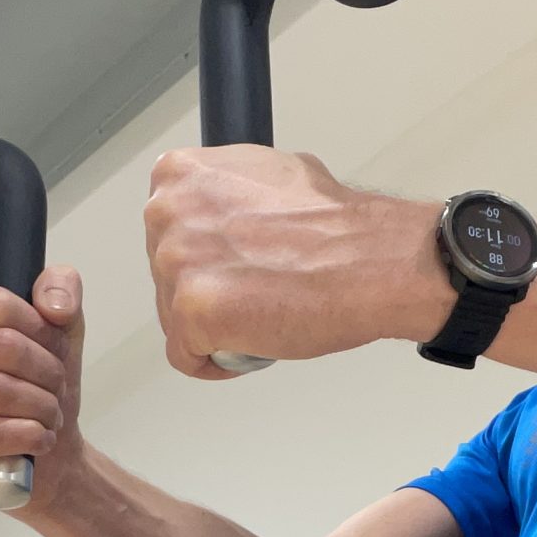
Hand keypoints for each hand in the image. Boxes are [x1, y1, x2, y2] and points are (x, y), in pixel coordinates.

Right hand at [0, 267, 86, 515]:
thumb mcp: (58, 331)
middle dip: (47, 373)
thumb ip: (61, 291)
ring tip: (50, 416)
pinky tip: (38, 439)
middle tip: (56, 391)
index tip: (56, 352)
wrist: (41, 457)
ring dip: (41, 407)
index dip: (42, 329)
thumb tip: (55, 307)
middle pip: (2, 347)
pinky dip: (27, 436)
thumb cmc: (35, 391)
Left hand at [143, 147, 451, 377]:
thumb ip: (226, 191)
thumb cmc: (334, 227)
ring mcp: (177, 264)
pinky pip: (187, 358)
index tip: (234, 265)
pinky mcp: (191, 313)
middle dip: (208, 292)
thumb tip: (222, 210)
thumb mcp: (267, 173)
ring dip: (215, 328)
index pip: (167, 233)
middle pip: (166, 277)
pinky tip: (255, 345)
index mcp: (180, 175)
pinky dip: (219, 362)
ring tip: (265, 312)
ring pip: (175, 319)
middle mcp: (168, 214)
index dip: (206, 257)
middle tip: (257, 291)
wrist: (371, 261)